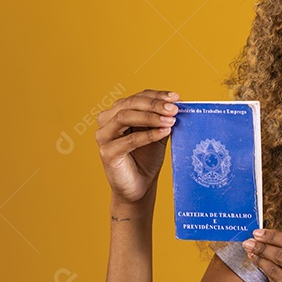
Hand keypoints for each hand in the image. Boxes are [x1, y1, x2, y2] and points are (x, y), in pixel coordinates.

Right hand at [95, 89, 178, 204]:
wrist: (140, 186)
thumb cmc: (147, 159)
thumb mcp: (158, 134)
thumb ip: (163, 119)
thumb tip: (177, 104)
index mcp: (117, 112)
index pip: (137, 97)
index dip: (156, 95)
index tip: (176, 97)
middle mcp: (106, 121)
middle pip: (130, 104)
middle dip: (154, 105)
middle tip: (174, 108)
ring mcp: (104, 136)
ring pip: (125, 117)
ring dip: (151, 117)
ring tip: (171, 120)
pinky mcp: (106, 152)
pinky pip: (129, 140)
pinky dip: (148, 134)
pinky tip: (164, 132)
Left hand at [242, 229, 281, 281]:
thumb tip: (281, 244)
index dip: (273, 235)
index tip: (260, 232)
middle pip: (281, 255)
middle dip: (261, 246)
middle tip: (249, 242)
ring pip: (275, 271)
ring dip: (260, 261)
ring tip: (252, 254)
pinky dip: (269, 277)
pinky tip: (264, 271)